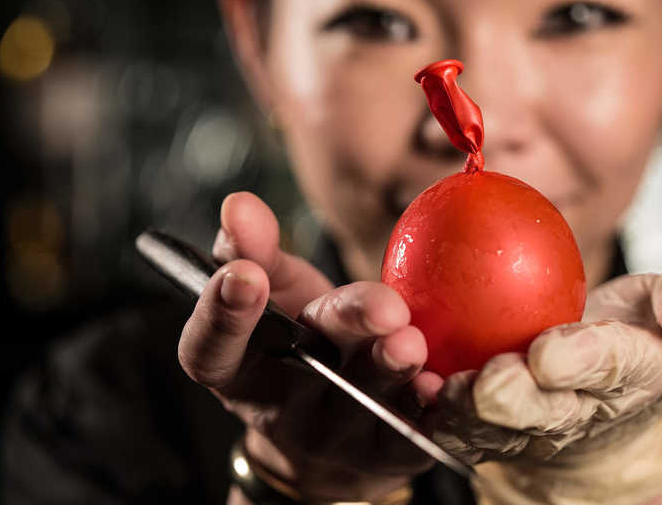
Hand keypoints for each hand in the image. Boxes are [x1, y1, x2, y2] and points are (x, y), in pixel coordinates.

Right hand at [177, 192, 439, 500]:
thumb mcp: (270, 291)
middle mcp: (281, 409)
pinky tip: (449, 383)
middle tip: (384, 305)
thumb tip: (238, 203)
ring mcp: (336, 438)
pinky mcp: (387, 457)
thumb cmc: (295, 341)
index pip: (212, 349)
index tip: (244, 274)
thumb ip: (252, 250)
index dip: (224, 315)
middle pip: (309, 370)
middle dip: (346, 329)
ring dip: (390, 372)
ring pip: (364, 405)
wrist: (324, 437)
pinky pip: (415, 436)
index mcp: (239, 370)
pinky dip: (435, 411)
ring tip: (413, 343)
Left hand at [429, 269, 661, 504]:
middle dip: (514, 399)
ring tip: (434, 385)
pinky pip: (457, 423)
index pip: (608, 368)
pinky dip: (431, 408)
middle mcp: (578, 413)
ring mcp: (531, 428)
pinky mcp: (490, 429)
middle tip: (486, 379)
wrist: (609, 400)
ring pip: (492, 427)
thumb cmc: (644, 340)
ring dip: (462, 411)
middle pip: (544, 412)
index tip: (548, 351)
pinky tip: (407, 378)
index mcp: (633, 380)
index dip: (579, 361)